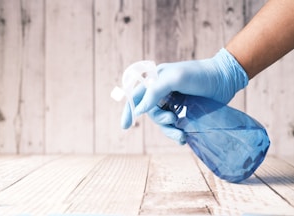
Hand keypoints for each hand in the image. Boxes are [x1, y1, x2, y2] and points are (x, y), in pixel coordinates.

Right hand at [121, 48, 247, 143]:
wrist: (225, 79)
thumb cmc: (199, 75)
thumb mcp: (174, 78)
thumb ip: (153, 92)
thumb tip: (138, 111)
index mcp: (156, 80)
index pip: (137, 96)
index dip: (129, 111)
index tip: (125, 127)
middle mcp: (162, 91)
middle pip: (151, 112)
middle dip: (160, 120)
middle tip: (173, 119)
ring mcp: (173, 101)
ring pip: (163, 121)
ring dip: (170, 130)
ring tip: (182, 136)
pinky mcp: (184, 110)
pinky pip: (175, 125)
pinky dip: (177, 133)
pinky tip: (184, 138)